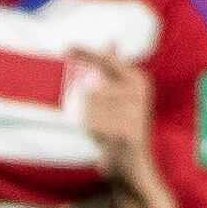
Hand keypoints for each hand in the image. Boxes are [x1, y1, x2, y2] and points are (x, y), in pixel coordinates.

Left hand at [76, 55, 155, 175]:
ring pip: (88, 108)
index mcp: (138, 79)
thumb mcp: (120, 95)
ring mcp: (138, 110)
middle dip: (80, 105)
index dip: (85, 54)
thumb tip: (111, 41)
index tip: (65, 48)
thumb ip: (114, 69)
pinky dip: (90, 131)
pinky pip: (94, 124)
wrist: (134, 166)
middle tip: (90, 120)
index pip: (106, 62)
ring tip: (98, 129)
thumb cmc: (121, 126)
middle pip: (90, 90)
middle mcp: (141, 91)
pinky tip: (99, 138)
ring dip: (84, 120)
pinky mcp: (130, 130)